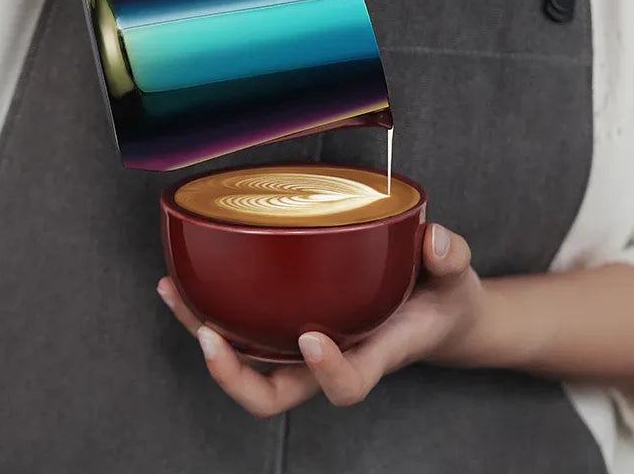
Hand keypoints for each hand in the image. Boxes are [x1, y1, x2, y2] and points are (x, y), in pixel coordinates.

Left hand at [157, 224, 484, 415]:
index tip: (312, 337)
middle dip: (236, 378)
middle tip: (208, 338)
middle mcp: (335, 356)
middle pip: (276, 394)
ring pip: (249, 364)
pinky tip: (188, 280)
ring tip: (175, 293)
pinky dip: (211, 310)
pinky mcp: (293, 321)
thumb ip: (452, 257)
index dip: (328, 371)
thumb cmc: (443, 298)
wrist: (436, 313)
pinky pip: (247, 328)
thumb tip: (434, 240)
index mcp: (378, 352)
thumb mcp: (458, 277)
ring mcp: (309, 344)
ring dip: (206, 336)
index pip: (348, 384)